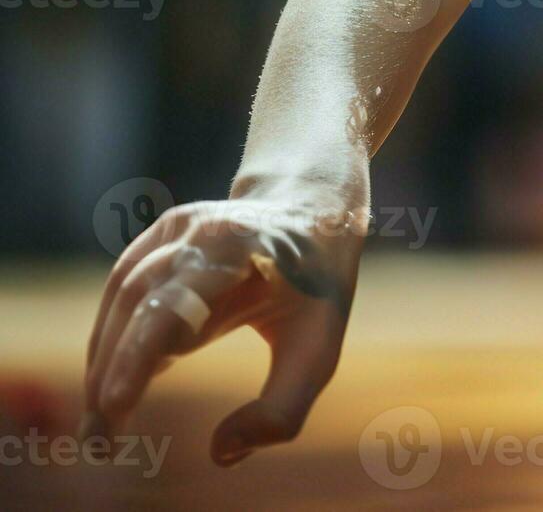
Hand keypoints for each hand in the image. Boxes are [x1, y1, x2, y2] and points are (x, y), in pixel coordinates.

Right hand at [82, 178, 366, 464]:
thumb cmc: (316, 289)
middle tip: (99, 440)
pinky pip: (122, 294)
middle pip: (138, 305)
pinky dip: (112, 340)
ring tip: (100, 424)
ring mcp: (169, 233)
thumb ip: (281, 408)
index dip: (139, 353)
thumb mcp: (318, 350)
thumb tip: (221, 454)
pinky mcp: (153, 242)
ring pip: (121, 299)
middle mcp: (196, 234)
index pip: (175, 304)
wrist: (313, 213)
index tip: (115, 404)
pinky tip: (111, 384)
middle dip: (112, 374)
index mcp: (239, 250)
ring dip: (104, 362)